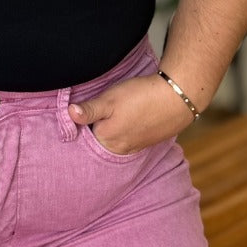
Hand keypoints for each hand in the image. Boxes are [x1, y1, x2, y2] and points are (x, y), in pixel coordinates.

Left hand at [68, 74, 195, 154]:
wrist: (177, 98)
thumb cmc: (141, 97)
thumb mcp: (109, 99)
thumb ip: (88, 110)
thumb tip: (69, 114)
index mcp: (105, 140)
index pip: (84, 135)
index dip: (84, 120)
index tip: (87, 108)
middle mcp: (118, 149)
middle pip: (99, 139)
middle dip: (97, 126)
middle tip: (105, 108)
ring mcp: (134, 147)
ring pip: (115, 139)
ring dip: (113, 127)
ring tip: (120, 111)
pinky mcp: (147, 142)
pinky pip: (129, 138)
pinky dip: (127, 129)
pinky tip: (132, 116)